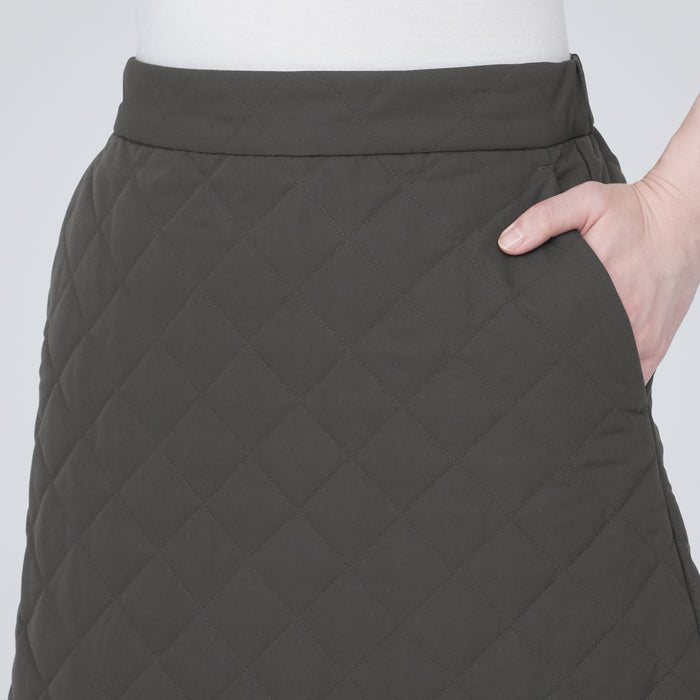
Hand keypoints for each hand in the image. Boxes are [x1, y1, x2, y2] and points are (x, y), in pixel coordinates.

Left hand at [496, 173, 699, 385]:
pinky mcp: (657, 343)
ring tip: (558, 365)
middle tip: (532, 356)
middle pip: (579, 355)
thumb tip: (508, 245)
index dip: (535, 340)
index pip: (557, 330)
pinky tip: (591, 371)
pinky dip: (612, 375)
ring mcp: (643, 336)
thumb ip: (543, 220)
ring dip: (584, 370)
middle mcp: (625, 319)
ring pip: (605, 369)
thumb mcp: (585, 202)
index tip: (517, 341)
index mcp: (601, 289)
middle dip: (555, 358)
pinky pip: (632, 373)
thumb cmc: (632, 212)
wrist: (681, 217)